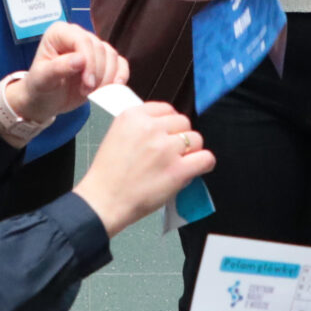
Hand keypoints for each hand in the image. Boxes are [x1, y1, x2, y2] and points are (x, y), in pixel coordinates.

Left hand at [12, 22, 126, 125]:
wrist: (45, 101)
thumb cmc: (40, 88)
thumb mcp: (42, 80)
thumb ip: (58, 68)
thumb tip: (80, 60)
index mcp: (60, 33)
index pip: (82, 40)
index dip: (89, 61)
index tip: (87, 83)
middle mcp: (77, 35)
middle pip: (99, 48)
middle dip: (97, 73)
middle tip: (86, 92)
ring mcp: (92, 48)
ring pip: (112, 56)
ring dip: (107, 77)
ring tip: (92, 93)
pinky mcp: (103, 61)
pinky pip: (120, 63)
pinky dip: (120, 76)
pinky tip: (115, 87)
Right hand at [70, 100, 213, 236]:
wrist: (103, 201)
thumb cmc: (108, 175)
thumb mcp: (117, 136)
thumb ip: (140, 127)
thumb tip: (166, 129)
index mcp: (133, 116)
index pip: (166, 108)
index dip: (170, 124)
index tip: (167, 135)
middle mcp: (150, 128)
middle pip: (183, 122)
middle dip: (180, 136)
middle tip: (172, 152)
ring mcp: (165, 148)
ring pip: (196, 139)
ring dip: (192, 150)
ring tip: (180, 163)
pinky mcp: (178, 170)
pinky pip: (206, 158)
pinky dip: (204, 163)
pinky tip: (196, 169)